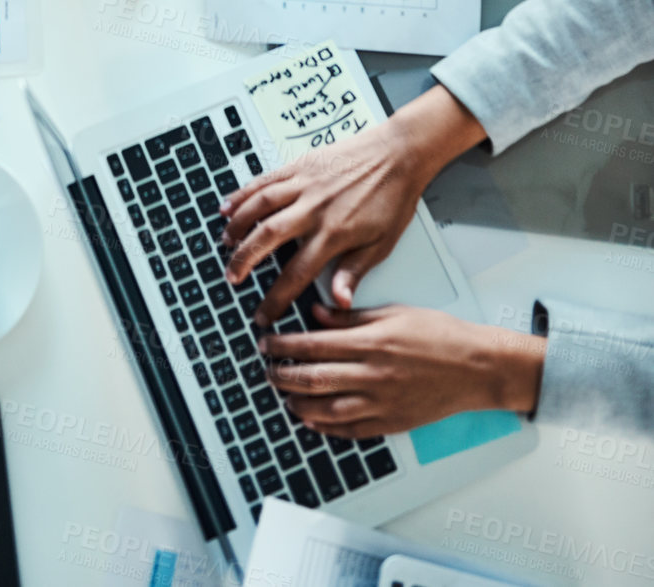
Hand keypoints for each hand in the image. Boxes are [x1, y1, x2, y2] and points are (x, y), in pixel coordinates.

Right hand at [219, 87, 484, 319]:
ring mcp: (305, 184)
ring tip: (224, 241)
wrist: (400, 153)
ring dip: (238, 224)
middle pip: (267, 237)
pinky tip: (229, 203)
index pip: (297, 273)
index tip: (264, 314)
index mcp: (335, 233)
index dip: (276, 298)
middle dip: (244, 259)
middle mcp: (314, 208)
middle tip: (231, 276)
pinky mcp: (301, 165)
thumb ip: (354, 272)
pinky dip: (244, 192)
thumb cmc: (393, 197)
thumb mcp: (382, 244)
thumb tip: (338, 302)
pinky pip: (265, 180)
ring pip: (260, 205)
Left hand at [261, 303, 545, 434]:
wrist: (476, 367)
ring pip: (327, 409)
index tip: (267, 343)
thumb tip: (316, 313)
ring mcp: (382, 402)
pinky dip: (327, 427)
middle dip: (283, 374)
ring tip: (283, 395)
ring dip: (299, 403)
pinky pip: (352, 430)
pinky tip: (312, 419)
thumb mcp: (393, 312)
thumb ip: (351, 316)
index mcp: (371, 342)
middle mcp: (373, 375)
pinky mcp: (392, 422)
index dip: (284, 345)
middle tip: (266, 369)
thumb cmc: (440, 335)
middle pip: (314, 378)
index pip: (313, 345)